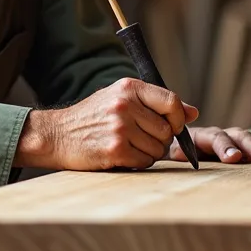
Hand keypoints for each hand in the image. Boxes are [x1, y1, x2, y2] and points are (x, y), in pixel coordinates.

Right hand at [15, 78, 198, 170]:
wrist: (56, 134)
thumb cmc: (92, 116)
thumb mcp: (121, 98)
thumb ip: (156, 103)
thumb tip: (193, 112)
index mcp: (129, 87)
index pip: (172, 101)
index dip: (178, 118)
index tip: (172, 126)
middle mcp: (125, 105)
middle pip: (167, 130)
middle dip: (161, 139)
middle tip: (143, 139)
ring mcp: (120, 128)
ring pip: (158, 148)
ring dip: (149, 152)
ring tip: (130, 146)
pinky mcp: (114, 150)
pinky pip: (144, 161)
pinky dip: (138, 162)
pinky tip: (123, 155)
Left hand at [170, 126, 250, 163]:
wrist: (178, 154)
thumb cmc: (175, 157)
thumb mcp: (172, 155)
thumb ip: (177, 154)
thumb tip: (180, 154)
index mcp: (201, 136)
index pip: (216, 137)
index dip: (226, 146)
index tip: (235, 158)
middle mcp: (220, 135)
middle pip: (238, 136)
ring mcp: (232, 141)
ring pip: (250, 139)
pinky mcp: (240, 149)